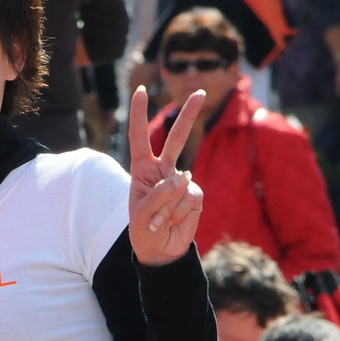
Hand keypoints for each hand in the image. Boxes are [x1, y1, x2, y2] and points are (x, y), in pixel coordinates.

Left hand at [126, 86, 204, 266]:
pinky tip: (174, 222)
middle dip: (189, 115)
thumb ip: (160, 194)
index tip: (140, 90)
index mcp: (142, 169)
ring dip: (168, 208)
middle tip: (201, 92)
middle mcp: (163, 170)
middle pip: (177, 138)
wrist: (161, 250)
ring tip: (161, 222)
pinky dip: (179, 213)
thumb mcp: (142, 213)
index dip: (138, 114)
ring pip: (181, 183)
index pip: (139, 137)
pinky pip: (189, 197)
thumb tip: (185, 176)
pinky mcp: (195, 194)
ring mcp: (182, 181)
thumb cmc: (144, 229)